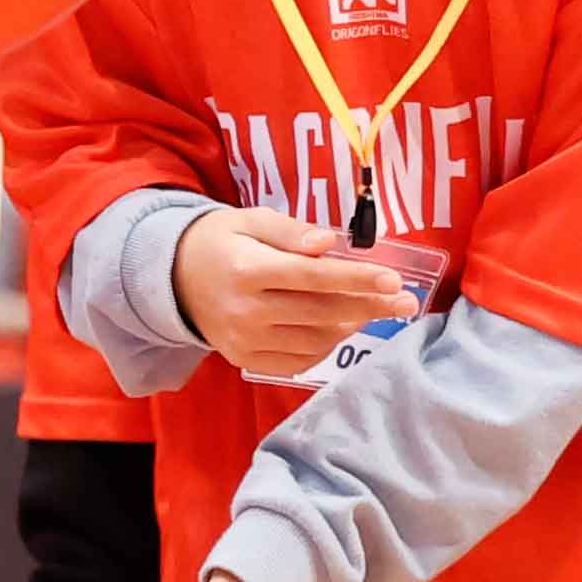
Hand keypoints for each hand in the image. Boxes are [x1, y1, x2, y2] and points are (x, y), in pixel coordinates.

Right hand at [172, 207, 415, 382]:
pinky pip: (300, 360)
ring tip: (375, 308)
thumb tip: (328, 244)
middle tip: (406, 302)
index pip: (311, 277)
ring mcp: (245, 341)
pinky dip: (328, 344)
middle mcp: (245, 311)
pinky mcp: (247, 361)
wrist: (175, 279)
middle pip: (320, 312)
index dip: (355, 279)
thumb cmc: (221, 241)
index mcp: (246, 269)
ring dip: (352, 324)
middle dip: (369, 306)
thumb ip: (291, 232)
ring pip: (315, 340)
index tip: (393, 279)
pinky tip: (342, 325)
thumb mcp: (250, 220)